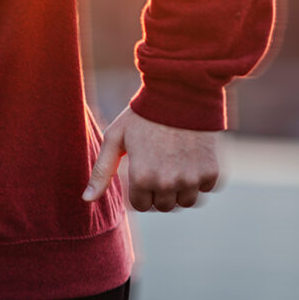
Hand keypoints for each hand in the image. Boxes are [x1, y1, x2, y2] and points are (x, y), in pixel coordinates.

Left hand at [82, 105, 219, 211]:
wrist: (180, 93)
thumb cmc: (142, 115)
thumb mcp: (115, 138)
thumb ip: (101, 172)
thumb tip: (87, 199)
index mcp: (142, 177)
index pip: (141, 205)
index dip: (139, 188)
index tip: (141, 170)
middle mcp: (168, 183)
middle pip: (163, 206)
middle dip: (158, 190)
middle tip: (158, 164)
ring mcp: (192, 179)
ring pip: (186, 202)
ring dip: (180, 188)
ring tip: (174, 162)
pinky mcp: (212, 172)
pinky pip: (205, 189)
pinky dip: (199, 178)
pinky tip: (190, 157)